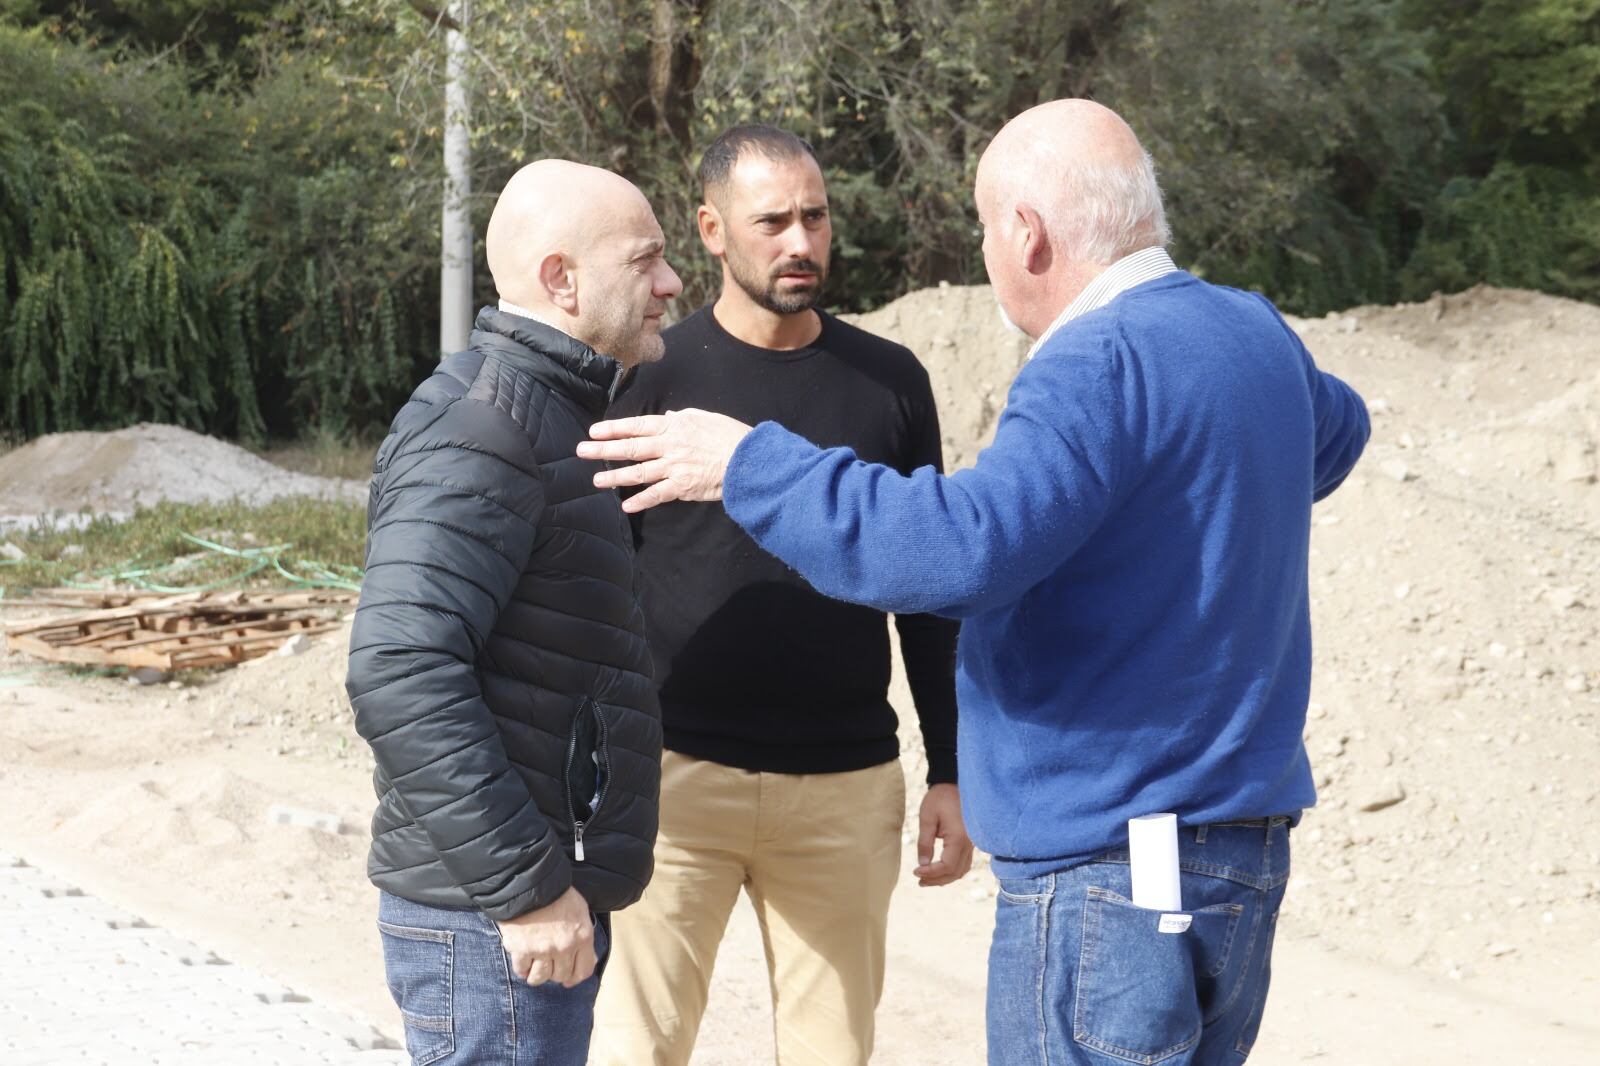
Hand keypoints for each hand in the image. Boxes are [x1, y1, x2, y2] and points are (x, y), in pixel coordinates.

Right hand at [494, 886, 595, 987]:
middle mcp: (564, 947)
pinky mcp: (521, 949)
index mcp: (582, 937)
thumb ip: (584, 936)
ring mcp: (542, 949)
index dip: (575, 977)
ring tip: (534, 965)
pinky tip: (522, 959)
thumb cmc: (556, 894)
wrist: (529, 881)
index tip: (568, 978)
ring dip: (537, 975)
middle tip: (548, 964)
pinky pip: (521, 970)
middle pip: (561, 976)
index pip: (583, 971)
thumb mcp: (580, 911)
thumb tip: (590, 958)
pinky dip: (521, 968)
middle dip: (555, 972)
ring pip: (540, 978)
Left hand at [577, 409, 753, 512]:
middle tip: (582, 451)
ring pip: (638, 472)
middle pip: (631, 448)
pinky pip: (657, 495)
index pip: (637, 426)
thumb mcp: (705, 418)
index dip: (614, 428)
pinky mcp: (683, 487)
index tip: (594, 431)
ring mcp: (674, 467)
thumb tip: (669, 416)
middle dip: (604, 450)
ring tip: (596, 480)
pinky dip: (641, 501)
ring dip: (615, 477)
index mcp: (674, 427)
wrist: (748, 459)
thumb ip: (683, 418)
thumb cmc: (730, 436)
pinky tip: (626, 506)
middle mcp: (669, 446)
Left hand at [913, 783, 973, 886]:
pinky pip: (964, 863)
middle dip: (936, 879)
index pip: (947, 866)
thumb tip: (922, 864)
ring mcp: (971, 844)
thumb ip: (925, 842)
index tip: (916, 871)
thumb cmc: (940, 798)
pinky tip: (939, 871)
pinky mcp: (970, 842)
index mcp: (959, 838)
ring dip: (945, 878)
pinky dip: (952, 871)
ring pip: (961, 870)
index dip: (931, 873)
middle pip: (955, 872)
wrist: (953, 784)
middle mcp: (969, 844)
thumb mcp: (927, 817)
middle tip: (919, 880)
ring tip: (926, 879)